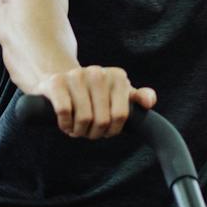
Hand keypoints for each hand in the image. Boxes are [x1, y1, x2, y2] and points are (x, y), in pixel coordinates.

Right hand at [34, 66, 156, 139]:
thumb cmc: (94, 94)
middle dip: (94, 133)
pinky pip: (64, 111)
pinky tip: (65, 124)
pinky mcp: (57, 82)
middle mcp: (98, 72)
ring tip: (77, 130)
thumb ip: (138, 98)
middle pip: (102, 120)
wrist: (60, 82)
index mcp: (117, 76)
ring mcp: (76, 75)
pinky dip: (65, 124)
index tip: (106, 131)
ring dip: (79, 131)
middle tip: (88, 132)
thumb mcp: (118, 94)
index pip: (120, 115)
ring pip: (84, 118)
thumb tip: (149, 103)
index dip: (112, 130)